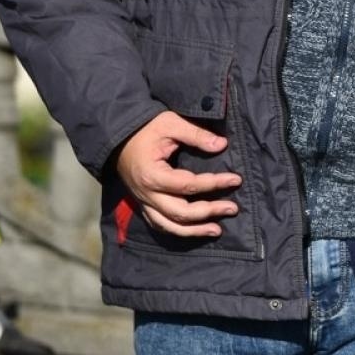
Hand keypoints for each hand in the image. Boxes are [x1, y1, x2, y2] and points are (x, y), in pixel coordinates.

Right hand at [114, 111, 240, 237]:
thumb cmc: (146, 129)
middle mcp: (147, 194)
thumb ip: (196, 135)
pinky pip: (160, 224)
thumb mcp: (170, 123)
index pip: (189, 185)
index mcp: (153, 175)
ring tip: (217, 230)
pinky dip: (177, 231)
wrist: (118, 137)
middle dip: (209, 212)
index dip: (214, 184)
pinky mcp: (144, 204)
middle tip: (232, 208)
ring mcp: (144, 202)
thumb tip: (222, 145)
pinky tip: (194, 231)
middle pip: (180, 212)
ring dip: (194, 230)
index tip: (236, 179)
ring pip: (169, 225)